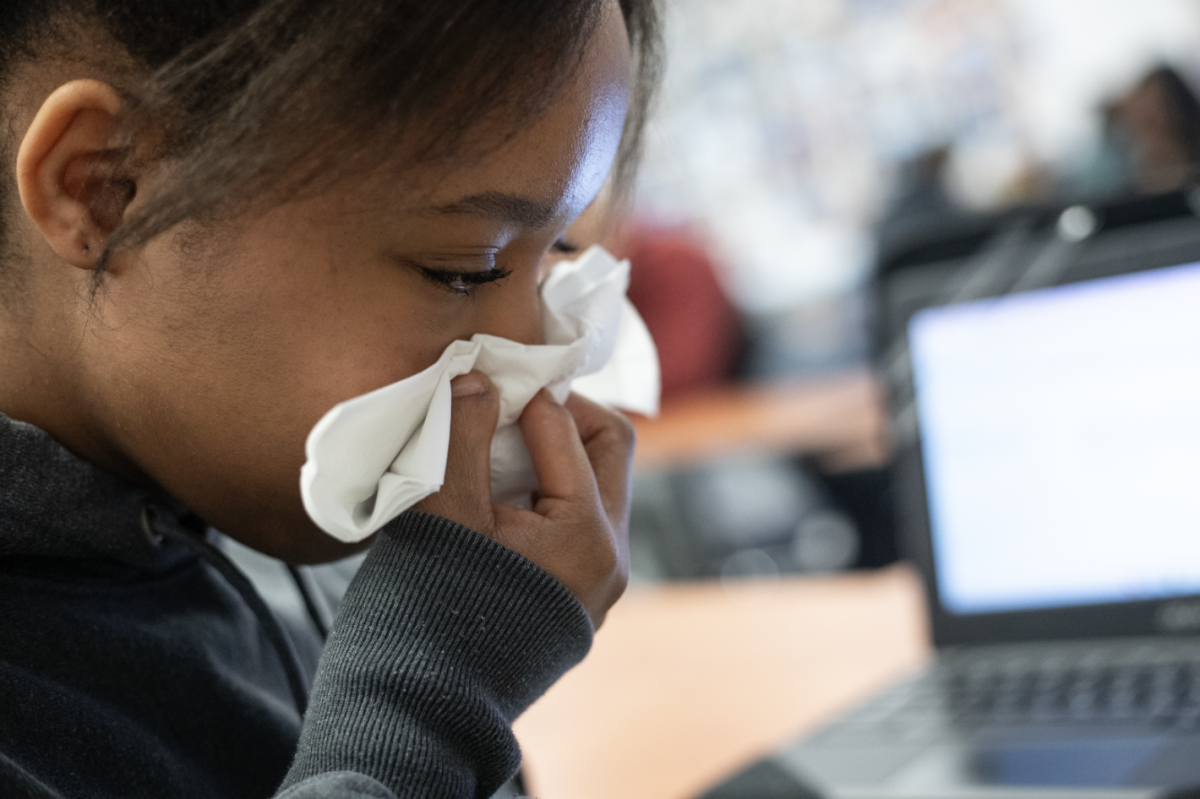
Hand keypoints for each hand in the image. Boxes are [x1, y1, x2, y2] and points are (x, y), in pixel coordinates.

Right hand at [415, 371, 634, 628]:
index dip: (528, 394)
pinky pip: (577, 526)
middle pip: (608, 452)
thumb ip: (465, 433)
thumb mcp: (443, 509)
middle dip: (561, 418)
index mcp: (589, 536)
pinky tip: (496, 495)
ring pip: (594, 489)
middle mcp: (611, 561)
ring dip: (552, 457)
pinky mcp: (575, 601)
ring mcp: (597, 586)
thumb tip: (479, 378)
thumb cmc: (429, 608)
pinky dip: (545, 495)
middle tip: (509, 405)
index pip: (571, 430)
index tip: (489, 375)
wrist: (421, 708)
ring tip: (494, 449)